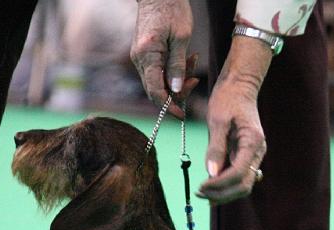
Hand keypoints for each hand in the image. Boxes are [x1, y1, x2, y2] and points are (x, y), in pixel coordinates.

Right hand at [131, 0, 197, 118]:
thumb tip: (175, 90)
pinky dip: (172, 72)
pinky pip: (158, 72)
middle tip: (194, 81)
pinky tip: (186, 62)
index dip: (168, 106)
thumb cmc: (172, 10)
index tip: (181, 114)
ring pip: (158, 82)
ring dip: (177, 80)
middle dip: (176, 92)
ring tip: (192, 64)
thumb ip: (178, 66)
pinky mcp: (145, 55)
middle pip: (156, 90)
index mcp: (147, 55)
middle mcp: (139, 59)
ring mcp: (140, 58)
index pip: (155, 91)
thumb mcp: (181, 38)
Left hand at [197, 36, 273, 204]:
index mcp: (253, 143)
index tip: (199, 187)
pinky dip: (225, 185)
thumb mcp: (218, 120)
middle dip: (221, 194)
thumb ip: (215, 148)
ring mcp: (253, 156)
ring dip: (223, 193)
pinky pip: (238, 177)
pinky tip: (209, 186)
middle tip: (199, 195)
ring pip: (242, 185)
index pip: (238, 174)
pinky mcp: (246, 156)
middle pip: (243, 186)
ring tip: (202, 194)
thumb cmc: (228, 98)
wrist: (239, 86)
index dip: (219, 185)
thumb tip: (211, 173)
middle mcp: (257, 152)